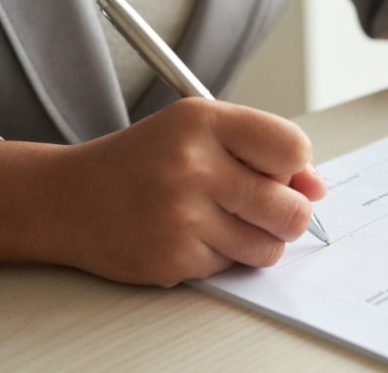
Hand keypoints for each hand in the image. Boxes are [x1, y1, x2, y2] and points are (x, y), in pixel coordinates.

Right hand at [0, 99, 325, 286]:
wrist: (70, 198)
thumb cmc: (146, 160)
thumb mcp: (202, 132)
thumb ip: (265, 151)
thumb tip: (317, 188)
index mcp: (203, 121)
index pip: (293, 148)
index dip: (296, 167)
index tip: (281, 172)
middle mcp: (192, 165)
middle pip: (292, 208)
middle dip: (288, 213)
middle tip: (264, 206)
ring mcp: (181, 217)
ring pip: (269, 247)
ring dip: (259, 239)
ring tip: (225, 220)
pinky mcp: (172, 259)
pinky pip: (232, 266)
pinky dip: (223, 255)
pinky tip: (193, 235)